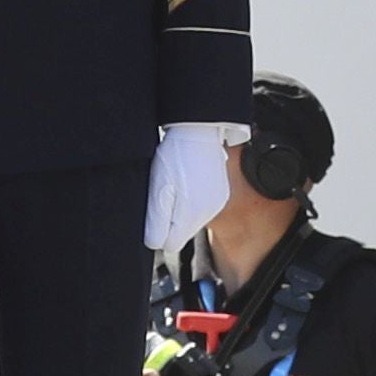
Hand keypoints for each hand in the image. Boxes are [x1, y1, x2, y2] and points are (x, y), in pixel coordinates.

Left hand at [142, 123, 239, 253]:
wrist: (198, 130)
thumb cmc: (174, 157)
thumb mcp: (157, 190)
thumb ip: (156, 223)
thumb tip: (154, 244)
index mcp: (192, 215)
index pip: (170, 245)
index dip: (158, 231)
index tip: (154, 211)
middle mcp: (208, 213)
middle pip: (182, 233)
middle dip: (169, 221)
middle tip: (163, 193)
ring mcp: (217, 203)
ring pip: (191, 221)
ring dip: (181, 210)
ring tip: (175, 183)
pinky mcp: (220, 194)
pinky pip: (202, 208)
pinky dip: (192, 200)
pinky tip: (187, 181)